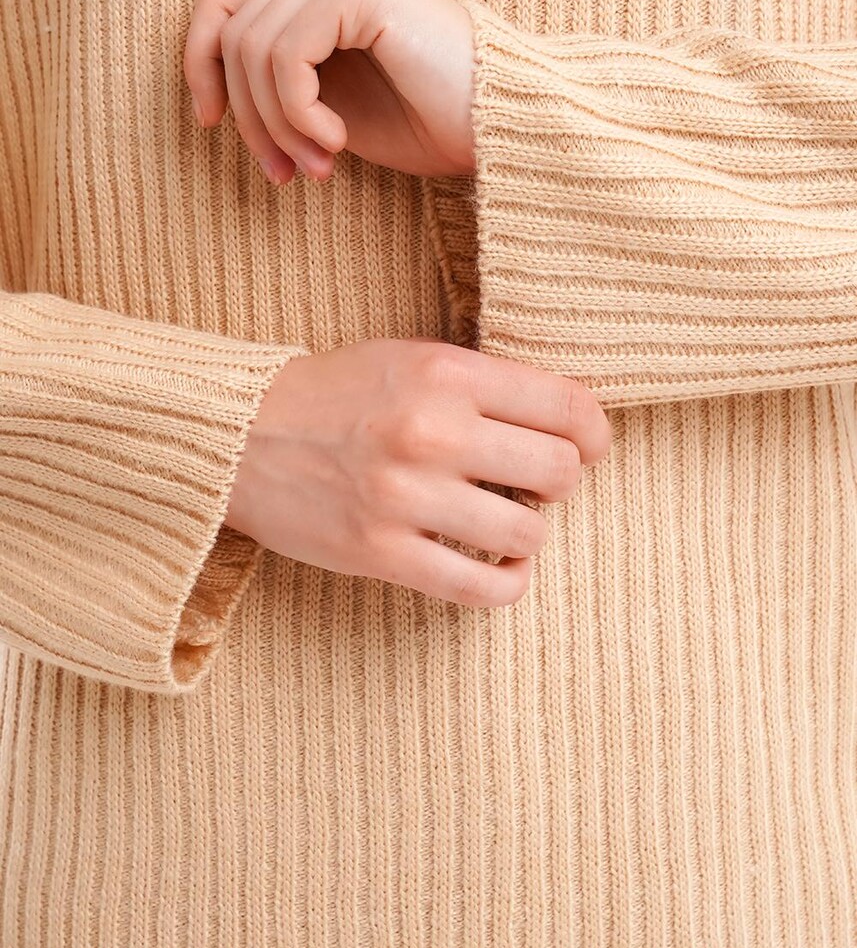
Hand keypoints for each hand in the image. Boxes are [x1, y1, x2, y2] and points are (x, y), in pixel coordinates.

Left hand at [183, 0, 475, 183]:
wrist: (500, 129)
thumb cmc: (425, 121)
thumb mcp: (328, 101)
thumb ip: (276, 77)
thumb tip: (210, 91)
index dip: (200, 62)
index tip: (210, 123)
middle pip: (233, 29)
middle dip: (248, 118)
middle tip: (283, 174)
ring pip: (253, 48)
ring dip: (277, 126)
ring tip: (317, 166)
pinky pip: (285, 56)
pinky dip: (297, 113)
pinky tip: (337, 142)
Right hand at [225, 338, 611, 607]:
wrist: (239, 433)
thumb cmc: (336, 393)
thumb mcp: (412, 358)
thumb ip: (486, 384)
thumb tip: (569, 425)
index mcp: (446, 373)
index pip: (567, 406)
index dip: (594, 433)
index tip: (588, 447)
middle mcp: (432, 431)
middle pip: (560, 472)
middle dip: (561, 483)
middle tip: (535, 485)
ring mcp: (405, 497)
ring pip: (528, 535)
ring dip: (528, 534)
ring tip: (502, 522)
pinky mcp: (380, 553)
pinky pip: (482, 589)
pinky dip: (507, 584)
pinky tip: (496, 567)